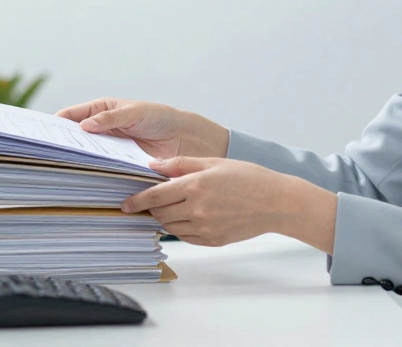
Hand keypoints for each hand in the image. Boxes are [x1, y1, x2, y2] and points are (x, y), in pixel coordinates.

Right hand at [55, 98, 228, 159]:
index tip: (41, 133)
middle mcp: (100, 132)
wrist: (185, 139)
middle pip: (74, 139)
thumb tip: (84, 126)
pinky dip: (93, 175)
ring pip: (85, 157)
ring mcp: (108, 150)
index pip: (71, 117)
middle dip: (61, 145)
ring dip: (76, 163)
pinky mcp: (117, 167)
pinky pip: (101, 171)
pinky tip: (85, 182)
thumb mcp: (135, 112)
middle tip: (46, 155)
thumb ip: (111, 118)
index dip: (55, 124)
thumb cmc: (160, 118)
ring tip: (60, 170)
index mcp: (100, 111)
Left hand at [123, 157, 336, 251]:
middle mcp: (197, 208)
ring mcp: (205, 227)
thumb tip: (154, 165)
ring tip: (174, 207)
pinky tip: (190, 217)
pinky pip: (185, 237)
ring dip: (166, 217)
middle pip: (160, 213)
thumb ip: (181, 163)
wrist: (275, 202)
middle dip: (153, 207)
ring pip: (170, 227)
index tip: (126, 204)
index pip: (155, 196)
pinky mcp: (212, 240)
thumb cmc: (248, 177)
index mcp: (196, 185)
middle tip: (155, 200)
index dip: (137, 201)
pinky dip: (181, 228)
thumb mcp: (214, 162)